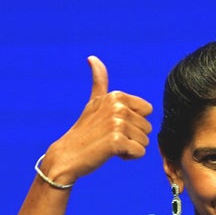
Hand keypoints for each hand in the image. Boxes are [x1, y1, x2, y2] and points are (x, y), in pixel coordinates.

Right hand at [44, 56, 153, 182]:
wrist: (67, 155)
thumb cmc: (84, 131)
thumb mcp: (94, 102)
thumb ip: (99, 81)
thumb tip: (92, 58)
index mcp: (117, 96)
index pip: (148, 110)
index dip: (134, 122)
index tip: (114, 125)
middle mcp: (118, 106)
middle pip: (147, 127)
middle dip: (133, 137)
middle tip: (110, 137)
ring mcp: (117, 124)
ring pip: (145, 141)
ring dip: (130, 147)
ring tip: (110, 145)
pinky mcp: (117, 142)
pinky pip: (140, 152)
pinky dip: (129, 157)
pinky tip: (111, 154)